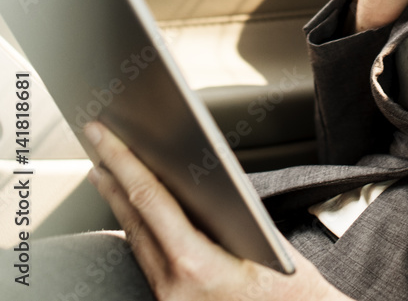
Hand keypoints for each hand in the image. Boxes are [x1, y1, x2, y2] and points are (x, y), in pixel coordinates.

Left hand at [84, 122, 352, 300]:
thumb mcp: (266, 240)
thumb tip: (197, 182)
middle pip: (134, 220)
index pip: (150, 201)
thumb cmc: (294, 290)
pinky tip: (134, 213)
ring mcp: (168, 300)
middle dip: (115, 177)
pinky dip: (139, 229)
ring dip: (121, 203)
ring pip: (137, 241)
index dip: (124, 163)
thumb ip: (226, 215)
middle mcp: (173, 286)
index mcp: (196, 265)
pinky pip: (147, 260)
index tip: (106, 136)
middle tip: (99, 141)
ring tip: (108, 171)